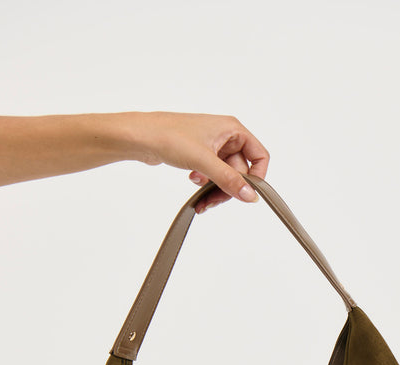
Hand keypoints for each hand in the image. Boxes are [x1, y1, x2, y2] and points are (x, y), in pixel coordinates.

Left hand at [131, 111, 269, 213]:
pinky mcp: (200, 154)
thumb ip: (229, 179)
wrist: (140, 137)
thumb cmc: (169, 136)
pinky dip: (205, 183)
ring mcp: (212, 146)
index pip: (259, 156)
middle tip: (213, 201)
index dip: (256, 177)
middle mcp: (225, 136)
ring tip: (201, 197)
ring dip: (215, 189)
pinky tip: (192, 180)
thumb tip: (250, 195)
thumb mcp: (204, 161)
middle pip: (241, 170)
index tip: (246, 194)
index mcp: (232, 129)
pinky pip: (212, 175)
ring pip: (225, 175)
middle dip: (227, 188)